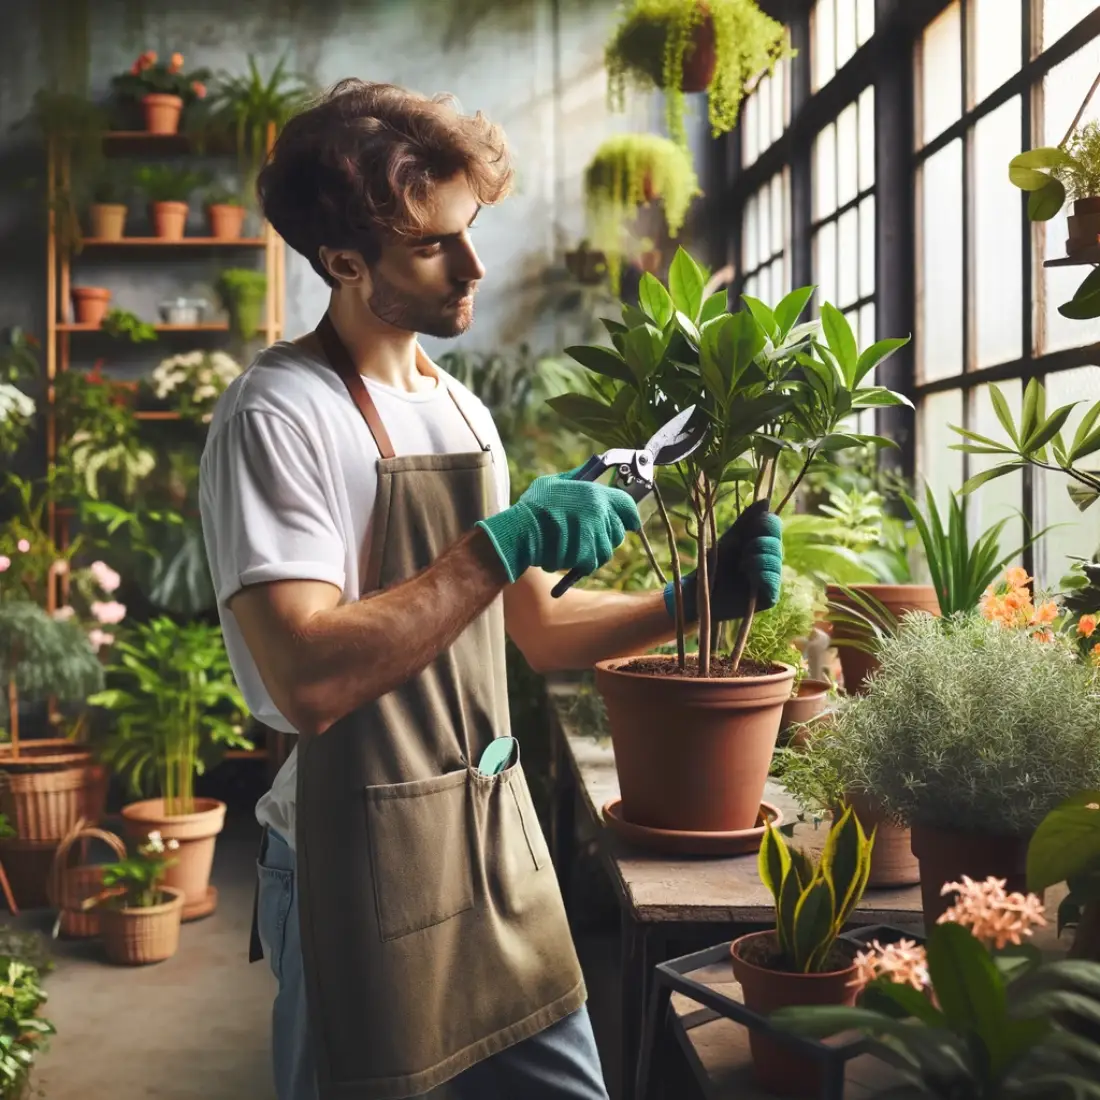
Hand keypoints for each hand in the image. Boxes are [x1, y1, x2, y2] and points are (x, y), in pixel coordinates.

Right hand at [477, 471, 640, 582]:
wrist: (521, 530)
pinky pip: (591, 564)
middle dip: (607, 537)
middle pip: (618, 532)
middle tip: (589, 537)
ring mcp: (595, 537)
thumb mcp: (555, 482)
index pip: (628, 506)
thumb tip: (593, 465)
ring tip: (573, 547)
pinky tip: (566, 555)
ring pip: (605, 551)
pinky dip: (581, 564)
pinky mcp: (587, 556)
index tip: (631, 523)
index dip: (630, 516)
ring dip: (593, 552)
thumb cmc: (534, 505)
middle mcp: (600, 515)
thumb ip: (577, 477)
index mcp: (596, 494)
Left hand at [664, 501, 782, 621]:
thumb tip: (765, 501)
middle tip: (741, 551)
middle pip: (777, 541)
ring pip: (775, 560)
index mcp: (761, 542)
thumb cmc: (712, 565)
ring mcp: (771, 579)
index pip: (775, 524)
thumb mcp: (727, 539)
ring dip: (755, 558)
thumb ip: (746, 521)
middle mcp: (770, 560)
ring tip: (741, 565)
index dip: (764, 523)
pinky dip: (759, 574)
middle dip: (757, 542)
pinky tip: (747, 575)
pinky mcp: (769, 598)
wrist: (698, 592)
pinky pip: (773, 580)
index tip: (748, 529)